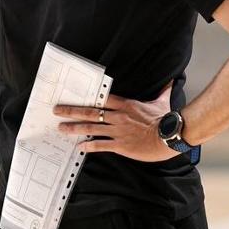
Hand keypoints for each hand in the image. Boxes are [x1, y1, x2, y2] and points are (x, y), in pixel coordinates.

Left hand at [54, 82, 177, 161]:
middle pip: (90, 112)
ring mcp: (117, 131)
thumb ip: (163, 91)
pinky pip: (101, 145)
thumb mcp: (162, 101)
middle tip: (57, 110)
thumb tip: (172, 81)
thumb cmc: (166, 119)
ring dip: (74, 128)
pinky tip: (80, 147)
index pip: (101, 99)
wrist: (169, 136)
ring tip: (61, 128)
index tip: (73, 97)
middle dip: (71, 111)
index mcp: (125, 105)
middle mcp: (118, 116)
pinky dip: (89, 146)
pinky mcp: (120, 145)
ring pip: (91, 128)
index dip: (85, 98)